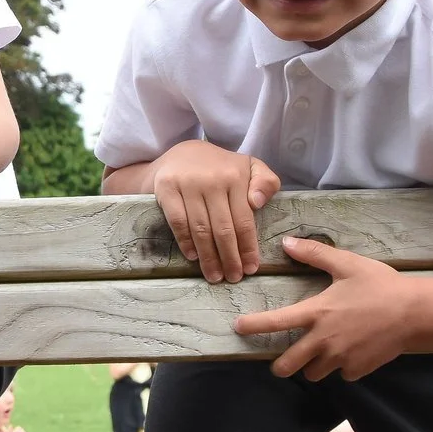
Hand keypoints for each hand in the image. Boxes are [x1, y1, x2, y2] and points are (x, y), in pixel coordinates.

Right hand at [150, 143, 280, 283]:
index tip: (250, 268)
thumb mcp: (250, 166)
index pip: (244, 220)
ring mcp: (188, 184)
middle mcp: (213, 180)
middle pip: (223, 229)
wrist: (181, 154)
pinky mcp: (167, 189)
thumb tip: (258, 204)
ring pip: (201, 229)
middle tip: (233, 277)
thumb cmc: (220, 167)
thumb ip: (265, 182)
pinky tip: (193, 257)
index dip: (248, 248)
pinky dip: (186, 242)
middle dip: (230, 258)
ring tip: (214, 276)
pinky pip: (178, 222)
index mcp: (236, 176)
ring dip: (208, 257)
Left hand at [233, 236, 413, 381]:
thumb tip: (287, 243)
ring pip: (314, 374)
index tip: (237, 328)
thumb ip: (315, 255)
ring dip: (314, 366)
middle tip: (281, 361)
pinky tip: (353, 351)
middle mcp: (324, 340)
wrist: (415, 312)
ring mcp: (340, 358)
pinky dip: (342, 367)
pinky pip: (341, 374)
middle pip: (287, 366)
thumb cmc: (381, 284)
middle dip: (280, 366)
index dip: (253, 326)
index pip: (275, 323)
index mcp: (317, 313)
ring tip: (324, 351)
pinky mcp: (358, 370)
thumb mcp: (347, 264)